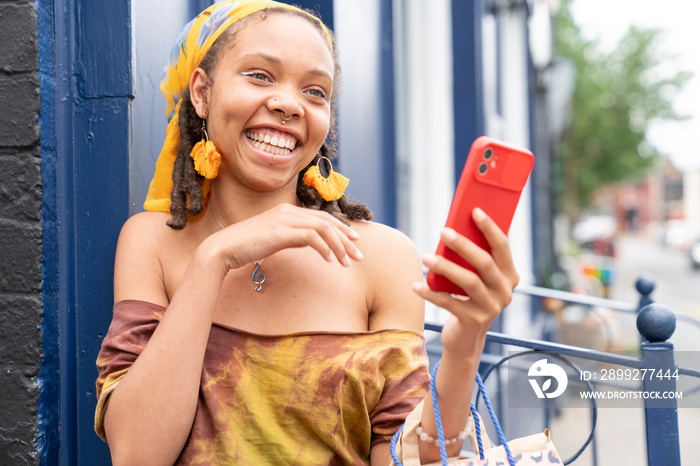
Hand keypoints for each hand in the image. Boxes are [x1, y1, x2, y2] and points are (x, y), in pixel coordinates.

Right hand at [201, 204, 362, 276]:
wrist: (223, 249)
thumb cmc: (247, 247)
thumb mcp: (275, 239)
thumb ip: (294, 237)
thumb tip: (312, 242)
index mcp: (287, 210)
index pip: (322, 217)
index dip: (341, 228)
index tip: (354, 241)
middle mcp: (289, 211)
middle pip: (327, 222)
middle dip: (346, 239)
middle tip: (359, 255)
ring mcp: (285, 220)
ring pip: (323, 229)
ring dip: (339, 247)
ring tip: (347, 263)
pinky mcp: (281, 232)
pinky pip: (312, 237)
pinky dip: (324, 249)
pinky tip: (330, 261)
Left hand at [412, 208, 518, 351]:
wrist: (466, 338)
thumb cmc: (467, 298)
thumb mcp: (475, 278)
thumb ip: (471, 258)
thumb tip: (453, 229)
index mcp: (509, 275)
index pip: (503, 246)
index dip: (490, 228)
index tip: (475, 211)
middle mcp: (505, 291)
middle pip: (485, 262)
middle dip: (463, 244)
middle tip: (443, 231)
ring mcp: (491, 308)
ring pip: (469, 281)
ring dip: (445, 267)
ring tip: (426, 257)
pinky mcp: (473, 321)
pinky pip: (450, 303)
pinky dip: (431, 293)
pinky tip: (416, 285)